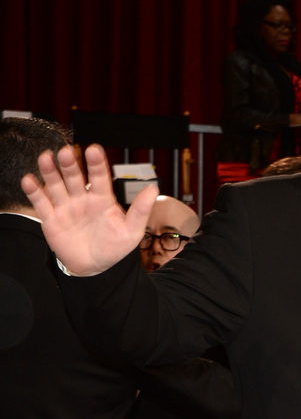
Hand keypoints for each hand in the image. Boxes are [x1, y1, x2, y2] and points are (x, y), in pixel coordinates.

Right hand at [21, 143, 153, 275]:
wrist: (94, 268)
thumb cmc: (114, 248)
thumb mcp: (131, 231)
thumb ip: (141, 210)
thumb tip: (154, 188)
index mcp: (102, 198)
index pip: (99, 177)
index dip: (96, 163)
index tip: (93, 149)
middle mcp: (82, 198)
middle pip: (74, 177)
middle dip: (70, 164)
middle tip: (66, 152)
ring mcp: (65, 207)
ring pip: (56, 185)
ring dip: (50, 171)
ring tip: (46, 158)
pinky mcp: (51, 219)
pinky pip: (41, 203)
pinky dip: (34, 191)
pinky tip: (29, 180)